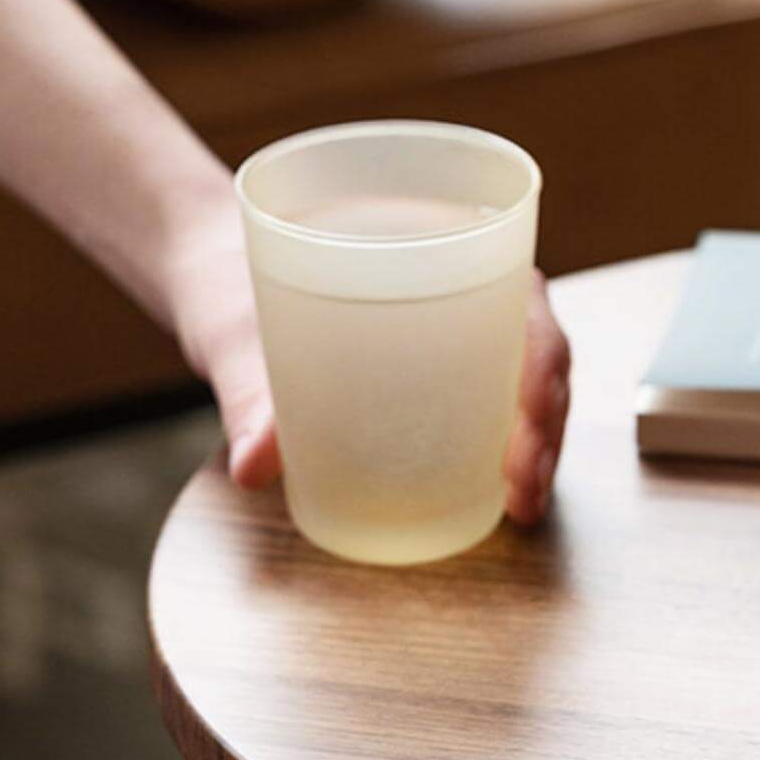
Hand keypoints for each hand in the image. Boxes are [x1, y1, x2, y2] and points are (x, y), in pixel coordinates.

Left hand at [172, 205, 571, 525]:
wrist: (211, 275)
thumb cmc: (233, 280)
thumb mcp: (237, 332)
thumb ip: (249, 393)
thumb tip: (254, 466)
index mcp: (441, 251)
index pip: (526, 309)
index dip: (543, 374)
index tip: (523, 433)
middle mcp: (465, 290)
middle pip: (542, 358)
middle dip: (548, 429)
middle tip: (523, 494)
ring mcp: (459, 334)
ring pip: (532, 386)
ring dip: (543, 448)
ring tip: (523, 508)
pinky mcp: (440, 374)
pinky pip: (498, 406)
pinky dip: (515, 451)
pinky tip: (506, 498)